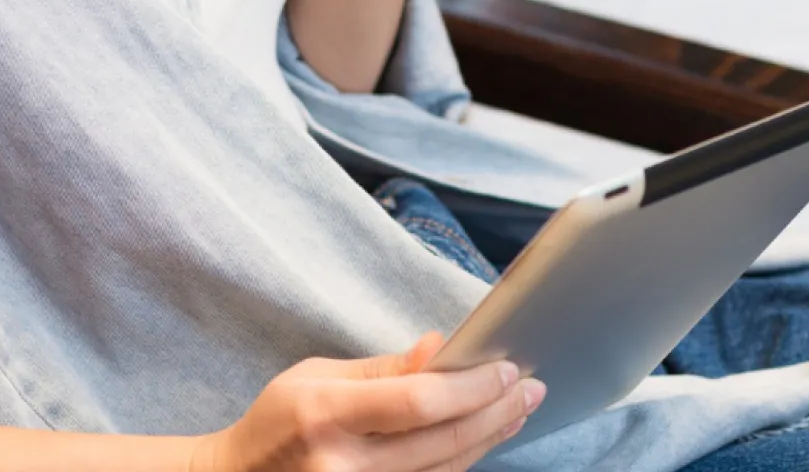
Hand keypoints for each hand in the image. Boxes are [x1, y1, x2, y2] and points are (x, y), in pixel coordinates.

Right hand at [189, 332, 544, 471]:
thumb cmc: (278, 423)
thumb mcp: (318, 377)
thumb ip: (384, 370)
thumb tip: (443, 348)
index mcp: (326, 416)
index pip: (417, 402)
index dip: (470, 386)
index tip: (505, 367)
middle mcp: (344, 467)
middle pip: (441, 441)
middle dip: (494, 411)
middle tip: (530, 387)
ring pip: (444, 470)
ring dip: (488, 437)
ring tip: (518, 408)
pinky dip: (461, 461)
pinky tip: (484, 438)